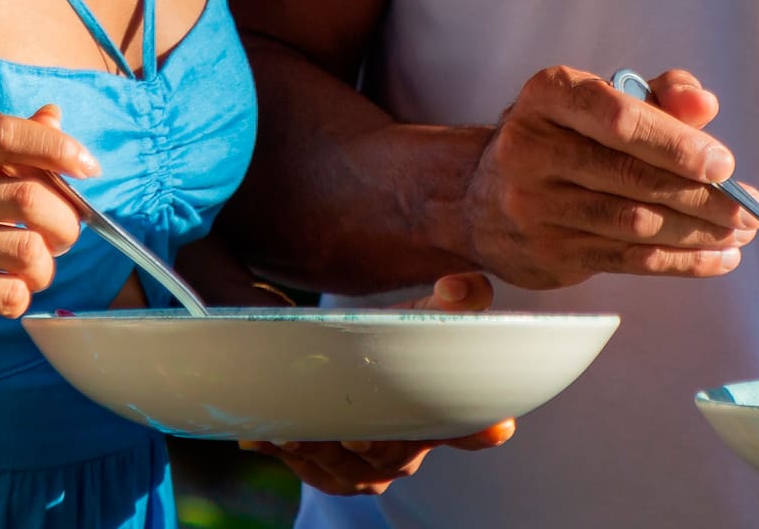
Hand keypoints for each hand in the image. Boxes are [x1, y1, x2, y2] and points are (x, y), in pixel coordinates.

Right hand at [0, 105, 89, 358]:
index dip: (56, 147)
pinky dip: (20, 297)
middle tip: (63, 238)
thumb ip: (7, 149)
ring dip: (45, 268)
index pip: (5, 133)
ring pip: (28, 249)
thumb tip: (54, 114)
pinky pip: (9, 291)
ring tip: (31, 271)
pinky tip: (2, 294)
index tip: (89, 167)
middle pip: (30, 197)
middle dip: (65, 223)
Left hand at [244, 272, 517, 495]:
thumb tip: (459, 288)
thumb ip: (457, 299)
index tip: (494, 425)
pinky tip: (264, 435)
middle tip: (355, 434)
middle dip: (376, 447)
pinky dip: (288, 452)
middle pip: (395, 456)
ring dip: (321, 453)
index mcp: (441, 416)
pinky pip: (310, 470)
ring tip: (295, 431)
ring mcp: (363, 466)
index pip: (471, 428)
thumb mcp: (423, 315)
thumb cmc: (391, 334)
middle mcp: (406, 450)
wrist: (334, 355)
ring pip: (346, 471)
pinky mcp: (323, 467)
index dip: (481, 429)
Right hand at [459, 65, 757, 288]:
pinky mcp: (549, 254)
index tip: (722, 162)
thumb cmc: (562, 133)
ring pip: (634, 223)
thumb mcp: (602, 96)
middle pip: (632, 177)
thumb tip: (705, 105)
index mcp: (548, 95)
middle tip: (750, 205)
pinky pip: (628, 259)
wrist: (483, 194)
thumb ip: (660, 93)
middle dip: (701, 195)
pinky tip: (717, 257)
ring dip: (698, 232)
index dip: (673, 142)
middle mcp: (532, 149)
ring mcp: (536, 207)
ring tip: (742, 231)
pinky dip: (680, 261)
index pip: (616, 117)